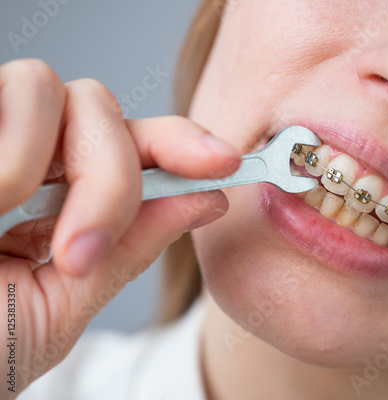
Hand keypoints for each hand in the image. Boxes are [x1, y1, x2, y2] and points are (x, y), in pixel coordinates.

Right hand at [0, 59, 240, 396]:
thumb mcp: (59, 305)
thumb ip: (131, 248)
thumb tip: (207, 200)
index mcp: (62, 198)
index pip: (136, 146)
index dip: (184, 144)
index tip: (225, 162)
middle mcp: (27, 154)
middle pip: (103, 110)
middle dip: (110, 178)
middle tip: (79, 250)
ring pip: (48, 87)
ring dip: (39, 162)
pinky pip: (4, 92)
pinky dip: (7, 154)